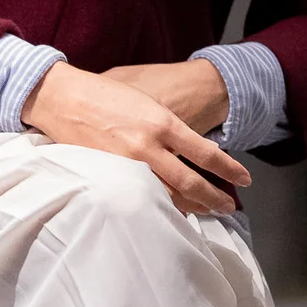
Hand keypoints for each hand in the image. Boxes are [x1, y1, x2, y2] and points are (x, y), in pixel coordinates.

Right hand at [20, 63, 248, 217]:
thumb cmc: (104, 94)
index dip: (229, 169)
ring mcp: (128, 164)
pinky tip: (173, 211)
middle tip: (229, 206)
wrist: (64, 98)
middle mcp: (149, 145)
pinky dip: (161, 206)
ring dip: (192, 206)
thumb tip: (195, 148)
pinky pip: (142, 197)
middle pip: (191, 182)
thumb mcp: (146, 101)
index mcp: (162, 122)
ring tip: (207, 211)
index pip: (206, 153)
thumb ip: (170, 127)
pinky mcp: (110, 176)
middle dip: (215, 198)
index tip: (243, 178)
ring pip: (168, 196)